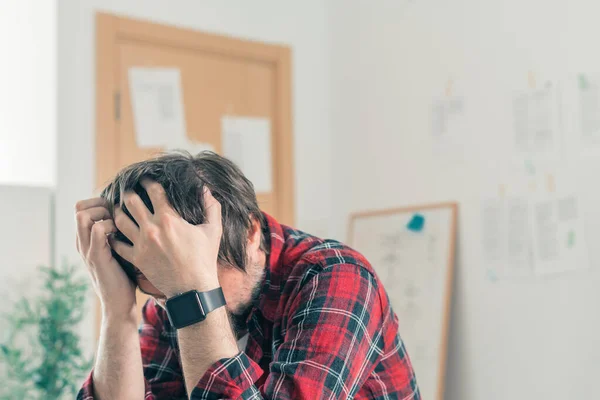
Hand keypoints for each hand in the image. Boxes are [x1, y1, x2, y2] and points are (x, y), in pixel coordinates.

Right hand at [75, 198, 136, 318]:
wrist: (119, 303)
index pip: (81, 208)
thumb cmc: (124, 277)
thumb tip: (133, 215)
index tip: (117, 210)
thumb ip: (118, 234)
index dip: (98, 203)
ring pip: (83, 215)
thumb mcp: (119, 250)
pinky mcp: (96, 257)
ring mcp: (87, 249)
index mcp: (86, 240)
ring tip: (119, 224)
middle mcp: (82, 242)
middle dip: (100, 204)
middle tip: (118, 215)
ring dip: (103, 213)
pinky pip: (96, 230)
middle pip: (78, 208)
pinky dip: (110, 225)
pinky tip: (122, 235)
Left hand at [110, 181, 221, 297]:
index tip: (144, 178)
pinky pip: (117, 244)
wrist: (193, 289)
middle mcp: (152, 228)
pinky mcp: (136, 259)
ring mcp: (141, 244)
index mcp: (169, 219)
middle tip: (128, 191)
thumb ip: (212, 207)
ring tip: (119, 209)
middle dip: (128, 193)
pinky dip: (113, 237)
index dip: (147, 181)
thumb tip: (206, 189)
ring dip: (118, 212)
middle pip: (131, 202)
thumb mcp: (213, 230)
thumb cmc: (204, 259)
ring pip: (119, 220)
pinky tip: (114, 233)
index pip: (153, 191)